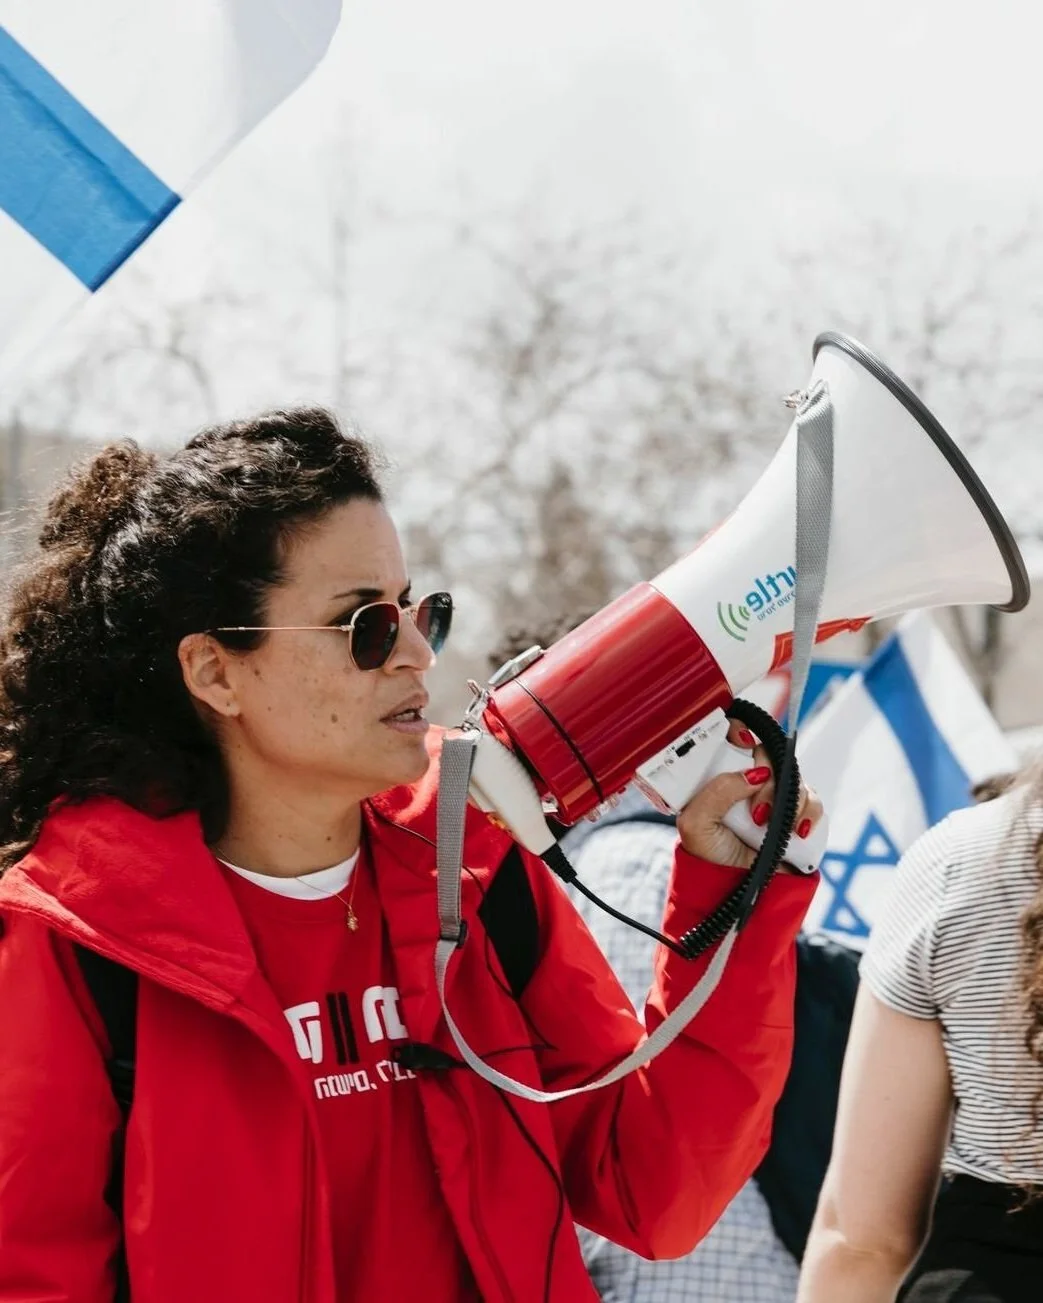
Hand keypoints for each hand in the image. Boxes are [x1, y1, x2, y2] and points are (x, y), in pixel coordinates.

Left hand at [676, 719, 823, 870]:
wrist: (737, 892)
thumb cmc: (709, 856)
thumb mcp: (697, 823)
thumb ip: (718, 791)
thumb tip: (755, 773)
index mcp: (719, 775)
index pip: (732, 737)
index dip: (739, 731)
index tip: (742, 742)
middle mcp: (748, 779)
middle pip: (769, 754)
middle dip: (767, 780)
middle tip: (756, 812)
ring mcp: (775, 794)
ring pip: (793, 775)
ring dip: (786, 802)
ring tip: (769, 828)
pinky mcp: (798, 812)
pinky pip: (813, 799)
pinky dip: (808, 813)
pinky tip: (796, 831)